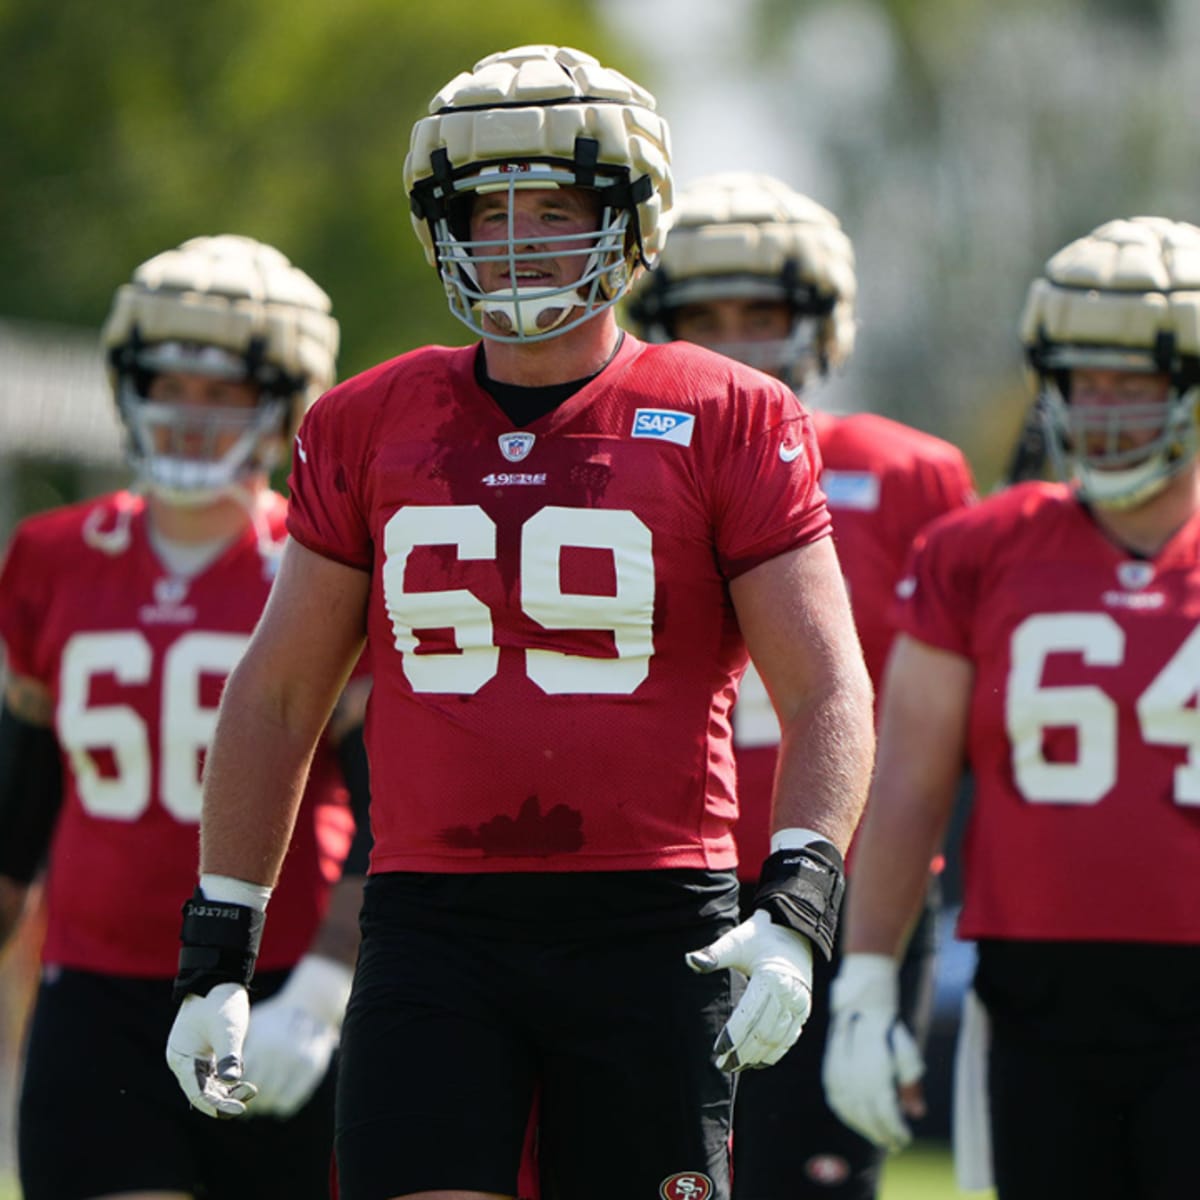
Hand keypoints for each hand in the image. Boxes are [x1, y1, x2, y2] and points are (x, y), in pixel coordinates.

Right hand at [165, 982, 256, 1117]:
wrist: (221, 976)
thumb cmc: (222, 1001)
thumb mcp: (228, 1029)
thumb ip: (229, 1055)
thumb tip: (231, 1080)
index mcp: (181, 1057)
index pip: (197, 1093)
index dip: (217, 1105)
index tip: (239, 1109)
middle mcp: (184, 1060)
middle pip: (201, 1092)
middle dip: (224, 1099)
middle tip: (247, 1101)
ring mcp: (194, 1056)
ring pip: (208, 1085)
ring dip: (227, 1091)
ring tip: (249, 1091)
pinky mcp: (206, 1051)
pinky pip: (214, 1074)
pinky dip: (227, 1080)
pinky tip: (244, 1083)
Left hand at [241, 955, 352, 1117]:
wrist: (309, 1005)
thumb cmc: (272, 1018)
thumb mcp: (252, 1027)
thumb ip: (235, 1052)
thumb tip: (218, 1080)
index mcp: (261, 1043)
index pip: (239, 1079)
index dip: (230, 1090)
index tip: (226, 1094)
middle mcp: (279, 1053)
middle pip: (255, 1093)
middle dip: (245, 1101)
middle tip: (239, 1103)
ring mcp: (298, 1061)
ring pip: (271, 1101)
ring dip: (262, 1106)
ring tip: (256, 1103)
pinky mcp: (312, 1067)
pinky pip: (289, 1100)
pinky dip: (279, 1105)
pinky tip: (274, 1100)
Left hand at [685, 909, 812, 1070]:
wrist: (794, 933)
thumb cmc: (759, 937)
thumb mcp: (736, 941)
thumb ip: (714, 954)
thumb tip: (691, 960)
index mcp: (772, 979)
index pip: (750, 1016)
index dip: (734, 1035)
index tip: (717, 1050)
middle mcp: (789, 995)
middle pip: (763, 1033)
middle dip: (742, 1051)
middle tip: (721, 1064)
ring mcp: (800, 1005)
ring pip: (777, 1040)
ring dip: (756, 1056)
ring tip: (734, 1065)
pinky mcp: (804, 1011)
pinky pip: (789, 1038)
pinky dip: (774, 1053)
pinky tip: (757, 1062)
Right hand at [822, 953, 924, 1150]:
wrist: (860, 999)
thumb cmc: (889, 1027)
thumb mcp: (907, 1049)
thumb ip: (910, 1081)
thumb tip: (916, 1113)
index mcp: (874, 1060)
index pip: (883, 1105)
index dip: (893, 1127)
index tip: (905, 1138)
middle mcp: (853, 1065)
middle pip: (865, 1111)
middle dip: (881, 1132)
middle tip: (895, 1144)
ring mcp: (837, 1067)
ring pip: (848, 1108)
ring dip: (864, 1128)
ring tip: (879, 1137)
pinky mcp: (828, 1068)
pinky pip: (836, 1100)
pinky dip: (848, 1116)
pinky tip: (859, 1123)